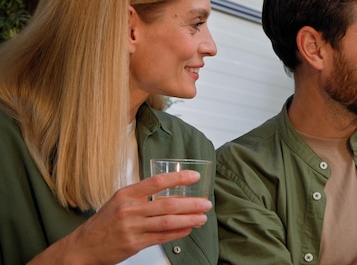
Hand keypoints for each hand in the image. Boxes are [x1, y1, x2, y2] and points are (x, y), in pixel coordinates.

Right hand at [29, 170, 211, 264]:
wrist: (83, 246)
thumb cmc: (104, 222)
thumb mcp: (119, 201)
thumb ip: (142, 195)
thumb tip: (171, 191)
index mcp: (127, 194)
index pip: (157, 181)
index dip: (179, 178)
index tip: (194, 177)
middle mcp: (130, 209)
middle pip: (168, 204)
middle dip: (191, 203)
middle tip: (206, 203)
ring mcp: (132, 227)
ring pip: (168, 221)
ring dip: (189, 219)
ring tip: (202, 218)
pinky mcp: (134, 244)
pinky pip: (162, 237)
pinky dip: (178, 233)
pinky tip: (188, 229)